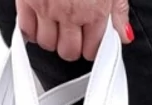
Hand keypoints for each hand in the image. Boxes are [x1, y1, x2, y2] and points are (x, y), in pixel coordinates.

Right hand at [16, 0, 132, 61]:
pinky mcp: (27, 1)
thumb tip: (125, 37)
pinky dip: (31, 30)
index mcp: (94, 9)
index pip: (92, 49)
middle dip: (70, 47)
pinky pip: (27, 30)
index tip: (88, 42)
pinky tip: (38, 22)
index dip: (90, 47)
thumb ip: (119, 10)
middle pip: (68, 52)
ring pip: (47, 45)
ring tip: (54, 26)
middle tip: (71, 36)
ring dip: (51, 39)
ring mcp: (47, 8)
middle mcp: (70, 13)